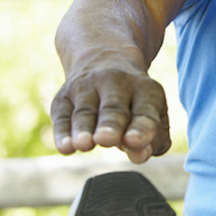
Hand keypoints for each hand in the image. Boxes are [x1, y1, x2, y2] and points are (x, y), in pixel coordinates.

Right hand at [50, 62, 171, 163]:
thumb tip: (140, 156)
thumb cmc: (135, 101)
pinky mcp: (63, 98)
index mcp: (145, 89)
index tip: (134, 141)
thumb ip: (154, 139)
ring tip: (84, 144)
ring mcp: (86, 88)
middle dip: (111, 124)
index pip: (145, 110)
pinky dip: (63, 133)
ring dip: (84, 129)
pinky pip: (62, 116)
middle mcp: (116, 82)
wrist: (103, 60)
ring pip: (85, 112)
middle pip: (114, 108)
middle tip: (107, 138)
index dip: (141, 127)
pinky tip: (65, 147)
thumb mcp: (153, 114)